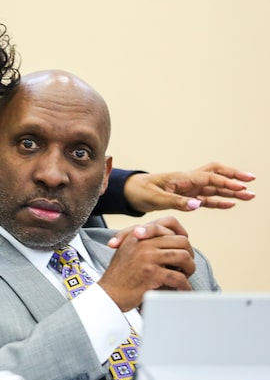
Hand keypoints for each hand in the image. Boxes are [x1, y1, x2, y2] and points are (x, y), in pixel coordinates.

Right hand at [100, 217, 195, 310]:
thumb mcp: (126, 250)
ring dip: (189, 269)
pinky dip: (185, 286)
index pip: (167, 224)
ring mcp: (147, 257)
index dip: (181, 235)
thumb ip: (143, 241)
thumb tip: (169, 237)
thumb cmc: (119, 275)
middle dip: (189, 254)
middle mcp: (142, 242)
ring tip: (185, 276)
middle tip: (186, 265)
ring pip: (184, 257)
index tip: (185, 247)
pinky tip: (183, 289)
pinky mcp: (152, 274)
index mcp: (136, 235)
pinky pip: (179, 277)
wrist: (108, 293)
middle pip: (181, 241)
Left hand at [124, 162, 254, 212]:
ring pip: (214, 187)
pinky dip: (218, 201)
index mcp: (182, 178)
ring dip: (231, 190)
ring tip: (250, 195)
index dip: (226, 182)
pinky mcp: (185, 196)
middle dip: (234, 177)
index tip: (242, 187)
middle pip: (216, 174)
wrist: (128, 192)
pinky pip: (206, 198)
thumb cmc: (140, 192)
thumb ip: (177, 202)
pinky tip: (231, 204)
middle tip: (252, 181)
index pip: (209, 177)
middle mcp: (188, 180)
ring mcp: (188, 188)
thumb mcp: (156, 198)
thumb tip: (198, 205)